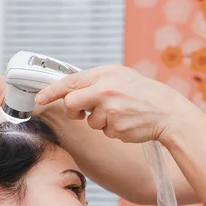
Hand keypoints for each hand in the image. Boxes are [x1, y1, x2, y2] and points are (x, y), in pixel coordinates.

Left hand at [35, 65, 188, 144]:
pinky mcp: (117, 127)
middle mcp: (106, 90)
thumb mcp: (119, 77)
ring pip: (90, 121)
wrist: (167, 111)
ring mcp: (111, 110)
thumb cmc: (142, 94)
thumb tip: (69, 92)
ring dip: (101, 122)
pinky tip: (127, 122)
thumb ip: (95, 82)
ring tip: (120, 114)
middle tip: (83, 112)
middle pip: (71, 103)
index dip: (51, 92)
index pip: (70, 82)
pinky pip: (105, 132)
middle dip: (74, 111)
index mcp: (106, 74)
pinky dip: (113, 130)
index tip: (39, 99)